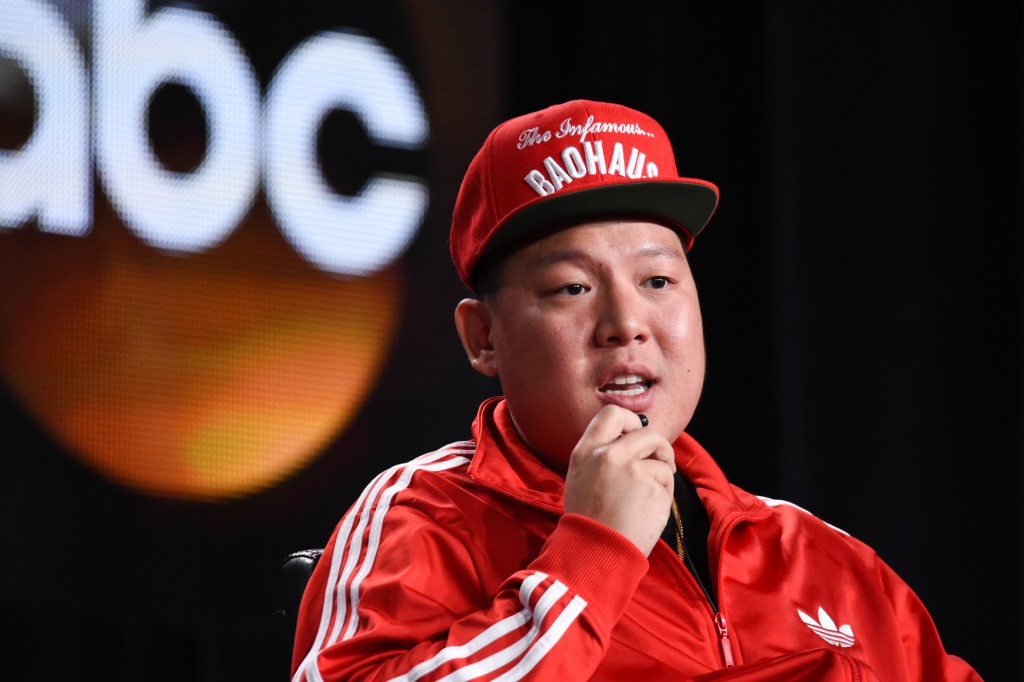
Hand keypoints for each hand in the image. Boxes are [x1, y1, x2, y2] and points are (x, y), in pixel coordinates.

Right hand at [563, 405, 675, 555]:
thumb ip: (600, 456)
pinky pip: (667, 483)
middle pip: (647, 432)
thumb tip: (629, 440)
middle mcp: (608, 454)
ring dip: (662, 475)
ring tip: (648, 497)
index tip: (637, 433)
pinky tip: (647, 512)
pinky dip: (663, 496)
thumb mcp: (580, 477)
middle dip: (660, 445)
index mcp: (586, 451)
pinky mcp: (652, 487)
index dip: (631, 420)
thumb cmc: (588, 520)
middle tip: (662, 460)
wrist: (595, 552)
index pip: (612, 413)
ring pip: (661, 460)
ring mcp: (632, 470)